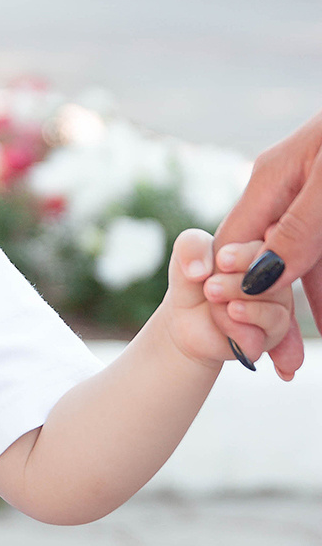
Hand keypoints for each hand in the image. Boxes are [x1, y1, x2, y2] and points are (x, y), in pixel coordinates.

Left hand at [166, 230, 293, 371]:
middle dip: (238, 284)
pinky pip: (261, 336)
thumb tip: (200, 270)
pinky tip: (225, 319)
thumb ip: (192, 247)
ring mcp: (277, 311)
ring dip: (242, 307)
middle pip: (274, 281)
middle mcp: (277, 281)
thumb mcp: (186, 254)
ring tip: (217, 301)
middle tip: (211, 287)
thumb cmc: (193, 280)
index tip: (221, 261)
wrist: (186, 318)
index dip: (245, 256)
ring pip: (273, 312)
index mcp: (262, 253)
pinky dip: (239, 329)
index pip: (269, 250)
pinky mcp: (268, 339)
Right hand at [212, 109, 321, 377]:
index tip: (242, 342)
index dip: (232, 295)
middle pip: (268, 262)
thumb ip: (296, 229)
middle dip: (271, 315)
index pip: (234, 247)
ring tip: (300, 360)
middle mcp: (288, 190)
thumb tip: (253, 279)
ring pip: (304, 265)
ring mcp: (315, 197)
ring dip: (306, 310)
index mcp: (272, 180)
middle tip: (281, 365)